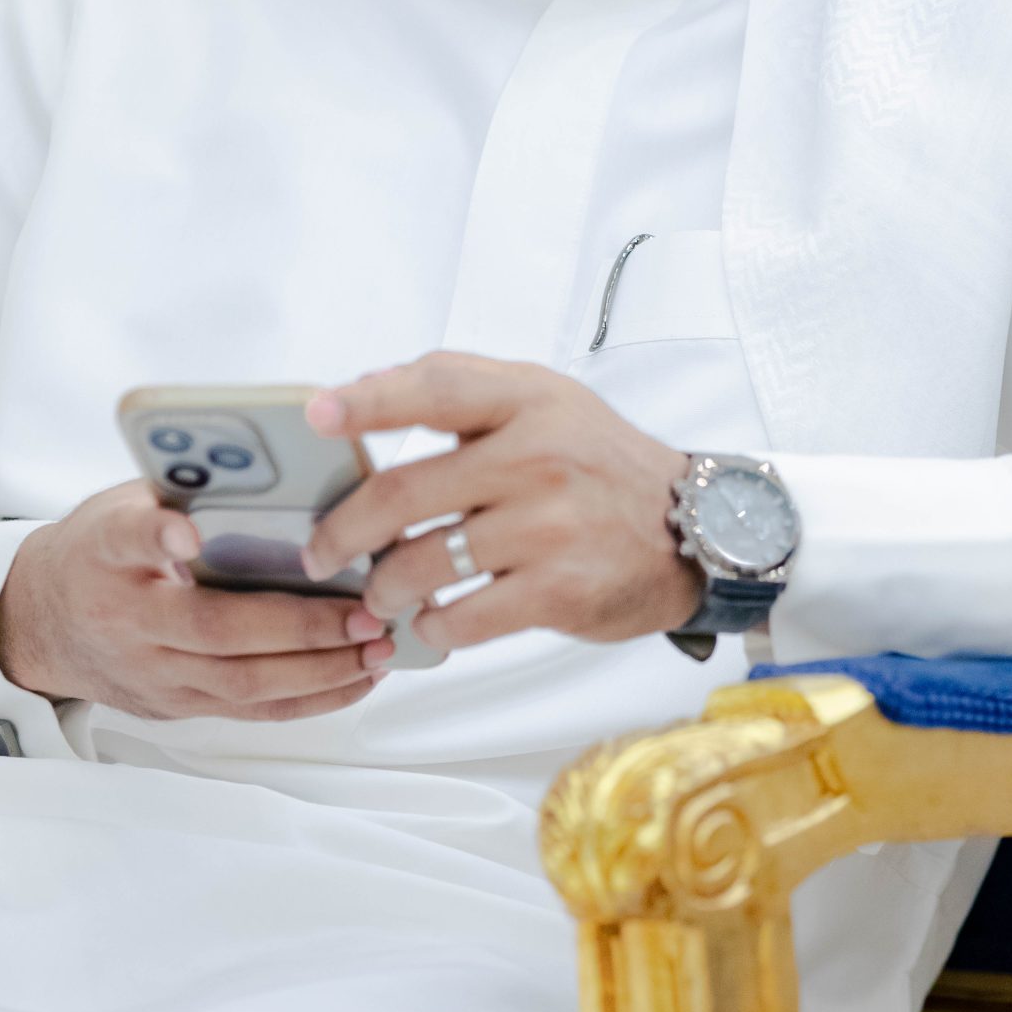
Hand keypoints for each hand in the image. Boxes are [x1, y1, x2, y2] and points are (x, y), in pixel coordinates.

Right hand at [0, 479, 394, 719]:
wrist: (38, 623)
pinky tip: (357, 677)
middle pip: (214, 631)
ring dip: (321, 671)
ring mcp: (152, 674)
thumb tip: (266, 472)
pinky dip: (312, 698)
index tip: (187, 531)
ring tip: (378, 648)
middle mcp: (126, 621)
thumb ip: (176, 494)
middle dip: (299, 627)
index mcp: (104, 555)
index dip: (156, 537)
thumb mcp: (116, 504)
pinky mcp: (176, 706)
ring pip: (243, 685)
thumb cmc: (95, 553)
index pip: (126, 540)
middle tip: (365, 611)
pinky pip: (250, 711)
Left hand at [301, 353, 699, 652]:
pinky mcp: (560, 591)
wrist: (695, 529)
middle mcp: (538, 457)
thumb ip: (463, 387)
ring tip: (378, 594)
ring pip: (423, 562)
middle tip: (321, 552)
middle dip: (344, 531)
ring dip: (383, 587)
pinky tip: (431, 620)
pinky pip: (463, 616)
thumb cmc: (600, 464)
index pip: (436, 388)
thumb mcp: (546, 400)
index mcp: (528, 400)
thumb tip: (366, 387)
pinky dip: (432, 625)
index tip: (316, 416)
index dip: (368, 402)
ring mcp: (550, 527)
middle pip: (404, 492)